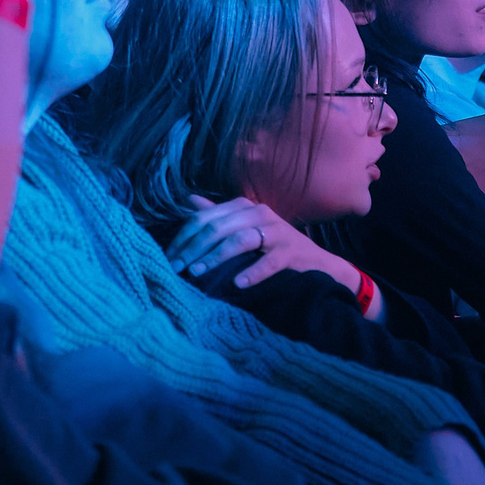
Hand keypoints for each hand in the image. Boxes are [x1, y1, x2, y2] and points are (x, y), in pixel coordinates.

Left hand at [170, 195, 361, 293]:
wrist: (316, 262)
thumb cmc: (273, 246)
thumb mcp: (244, 228)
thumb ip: (218, 216)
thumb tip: (189, 201)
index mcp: (243, 206)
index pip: (204, 217)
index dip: (184, 237)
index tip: (169, 257)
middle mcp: (259, 213)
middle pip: (217, 228)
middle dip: (193, 249)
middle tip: (176, 269)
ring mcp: (277, 231)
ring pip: (239, 240)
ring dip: (215, 257)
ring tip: (197, 273)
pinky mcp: (291, 251)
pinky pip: (269, 260)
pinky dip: (252, 272)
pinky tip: (237, 283)